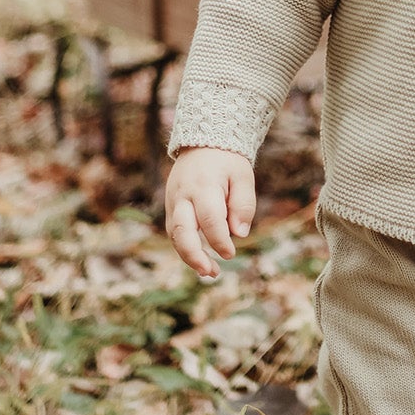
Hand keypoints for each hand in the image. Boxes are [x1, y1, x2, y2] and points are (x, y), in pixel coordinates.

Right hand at [164, 147, 255, 279]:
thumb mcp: (243, 177)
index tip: (230, 254)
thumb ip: (243, 204)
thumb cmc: (227, 162)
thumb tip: (240, 234)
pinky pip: (174, 232)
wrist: (202, 142)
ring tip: (209, 271)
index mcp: (203, 185)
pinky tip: (201, 259)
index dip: (219, 240)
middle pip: (181, 230)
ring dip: (189, 256)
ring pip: (174, 234)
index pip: (209, 218)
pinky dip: (185, 248)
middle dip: (194, 254)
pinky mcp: (171, 207)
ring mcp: (173, 201)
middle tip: (211, 272)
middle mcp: (183, 195)